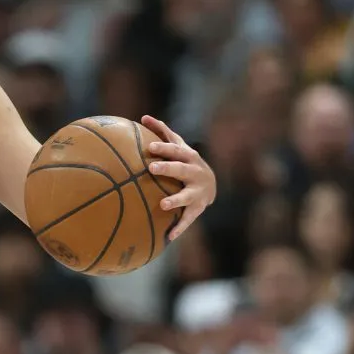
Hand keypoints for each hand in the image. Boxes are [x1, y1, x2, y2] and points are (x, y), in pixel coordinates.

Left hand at [141, 115, 216, 240]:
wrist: (211, 183)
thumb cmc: (186, 161)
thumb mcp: (178, 146)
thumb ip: (162, 132)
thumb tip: (143, 117)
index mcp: (188, 156)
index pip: (176, 149)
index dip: (164, 148)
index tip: (150, 147)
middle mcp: (195, 172)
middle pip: (181, 170)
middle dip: (168, 168)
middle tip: (152, 169)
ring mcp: (198, 191)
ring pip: (186, 196)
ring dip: (176, 200)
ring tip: (163, 204)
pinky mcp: (197, 208)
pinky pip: (188, 219)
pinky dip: (179, 227)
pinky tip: (168, 236)